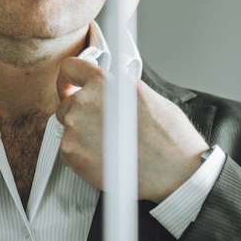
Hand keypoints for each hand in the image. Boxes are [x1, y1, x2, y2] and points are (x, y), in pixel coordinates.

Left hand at [56, 56, 208, 200]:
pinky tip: (106, 160)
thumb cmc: (169, 138)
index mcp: (104, 83)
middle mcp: (85, 101)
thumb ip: (120, 92)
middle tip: (101, 130)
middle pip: (67, 105)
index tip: (69, 88)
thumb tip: (111, 95)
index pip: (70, 69)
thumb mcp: (147, 97)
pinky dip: (83, 157)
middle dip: (80, 116)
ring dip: (83, 138)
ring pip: (68, 130)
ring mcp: (75, 128)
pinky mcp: (71, 153)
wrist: (174, 171)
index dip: (67, 80)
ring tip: (110, 149)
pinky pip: (69, 152)